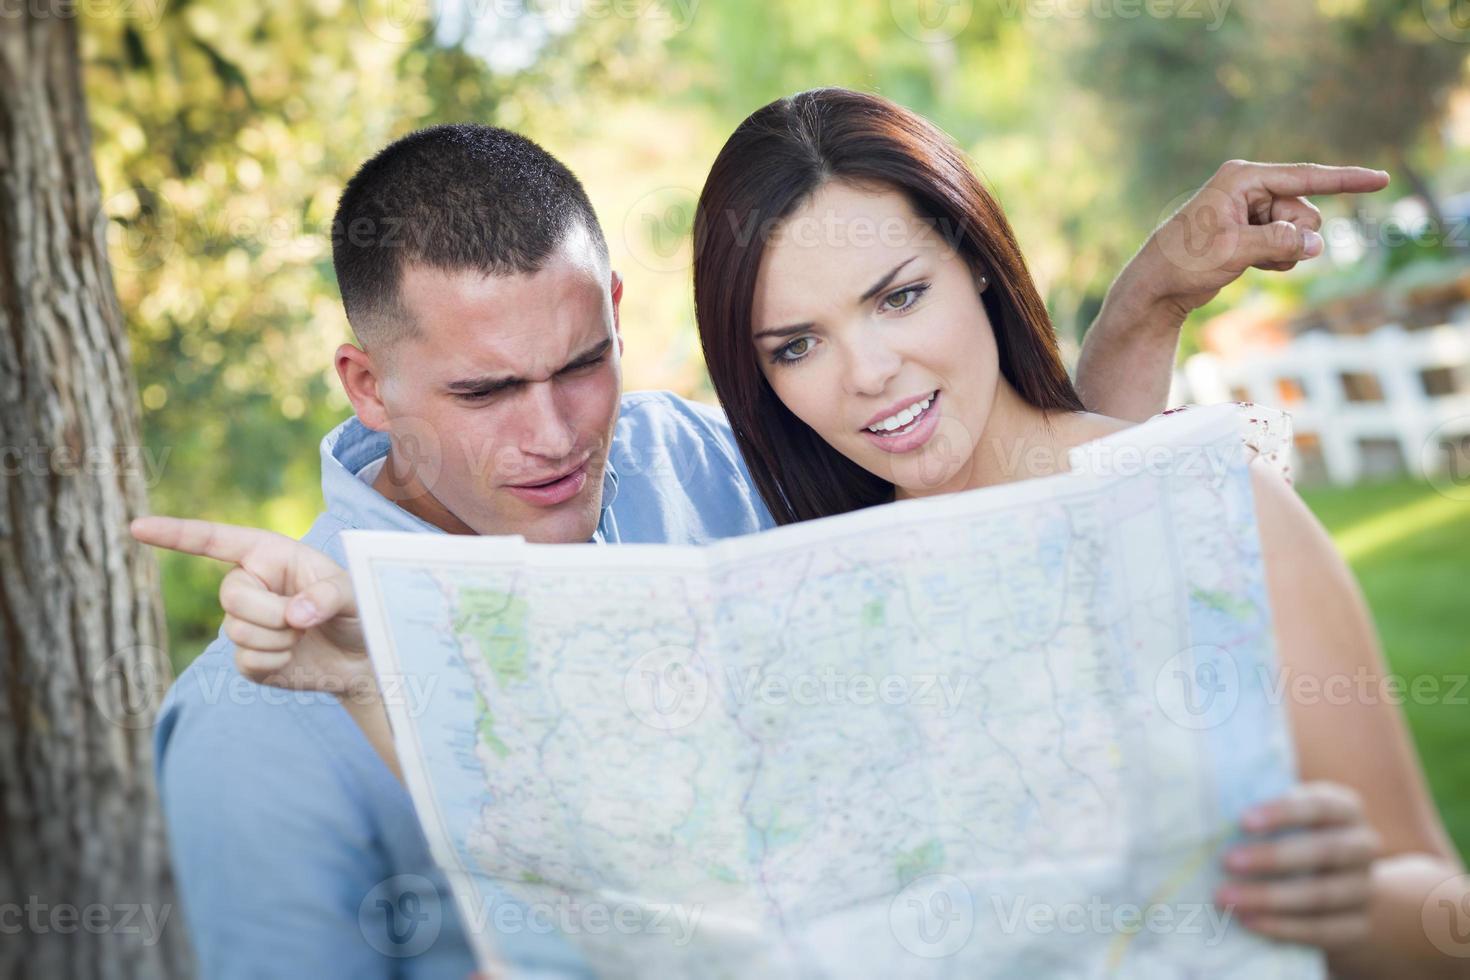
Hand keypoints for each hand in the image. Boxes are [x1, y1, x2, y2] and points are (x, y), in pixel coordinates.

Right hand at [130, 516, 370, 692]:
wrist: (361, 658)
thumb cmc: (359, 610)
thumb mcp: (355, 592)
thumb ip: (329, 595)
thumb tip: (295, 615)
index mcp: (268, 554)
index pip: (215, 541)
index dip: (175, 534)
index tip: (137, 527)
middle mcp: (249, 584)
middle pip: (230, 596)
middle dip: (271, 613)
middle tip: (304, 620)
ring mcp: (243, 622)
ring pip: (238, 632)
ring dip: (279, 640)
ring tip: (304, 634)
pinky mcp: (247, 658)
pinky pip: (247, 662)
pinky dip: (276, 663)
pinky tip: (293, 656)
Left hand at [1130, 160, 1390, 317]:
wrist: (1156, 288)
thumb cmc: (1185, 263)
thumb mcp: (1236, 251)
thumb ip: (1280, 243)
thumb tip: (1316, 243)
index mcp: (1242, 178)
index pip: (1305, 177)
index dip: (1346, 180)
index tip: (1382, 179)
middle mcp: (1248, 188)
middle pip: (1304, 210)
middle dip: (1295, 236)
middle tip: (1259, 252)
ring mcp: (1250, 210)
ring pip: (1298, 231)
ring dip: (1286, 252)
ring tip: (1250, 262)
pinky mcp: (1250, 232)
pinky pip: (1286, 244)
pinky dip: (1278, 259)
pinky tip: (1252, 267)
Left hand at [1216, 781, 1381, 948]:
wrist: (1340, 885)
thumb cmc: (1295, 837)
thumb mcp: (1286, 817)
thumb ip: (1261, 813)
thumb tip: (1210, 809)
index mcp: (1345, 809)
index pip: (1319, 806)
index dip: (1282, 812)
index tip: (1242, 821)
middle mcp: (1363, 846)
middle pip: (1323, 851)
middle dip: (1273, 858)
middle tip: (1227, 862)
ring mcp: (1364, 889)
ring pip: (1322, 895)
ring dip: (1271, 898)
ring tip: (1228, 899)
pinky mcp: (1358, 926)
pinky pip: (1323, 930)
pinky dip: (1284, 928)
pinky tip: (1249, 922)